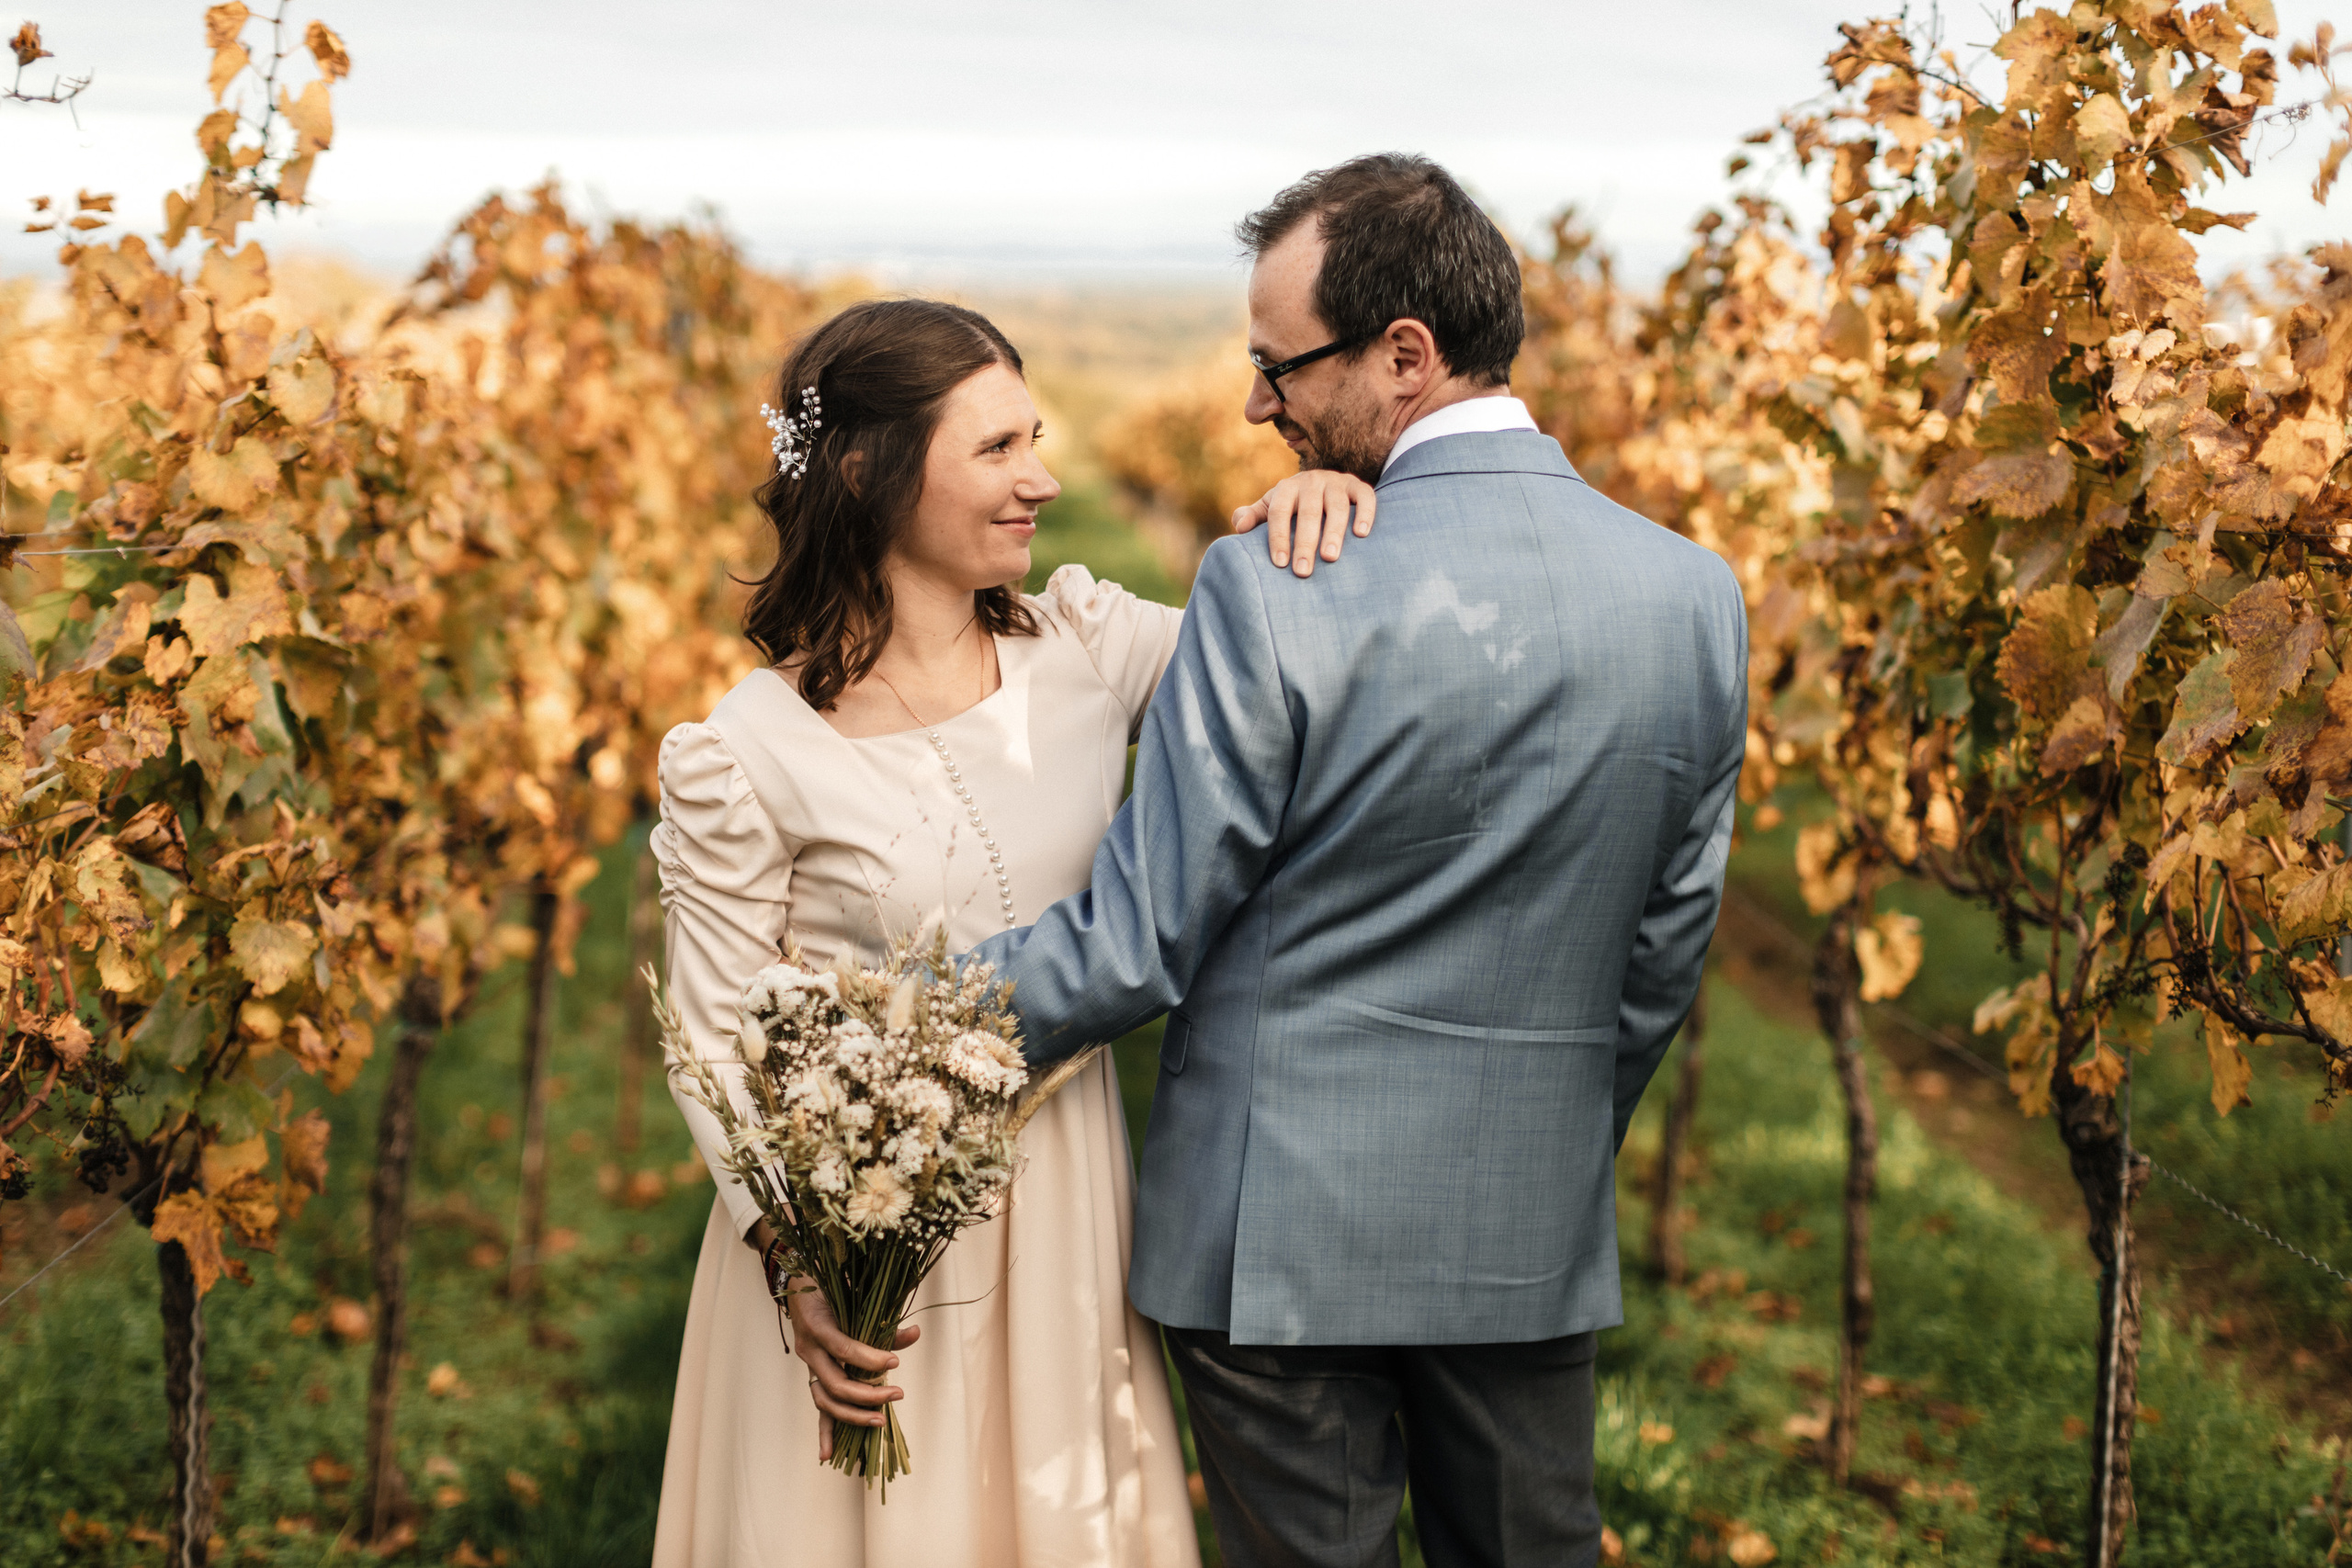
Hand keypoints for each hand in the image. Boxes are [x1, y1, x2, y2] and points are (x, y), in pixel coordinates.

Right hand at [784, 1275, 919, 1460]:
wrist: (800, 1287)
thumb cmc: (833, 1289)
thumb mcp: (856, 1298)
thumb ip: (884, 1322)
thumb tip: (915, 1334)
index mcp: (818, 1327)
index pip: (844, 1350)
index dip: (869, 1359)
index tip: (894, 1363)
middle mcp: (809, 1351)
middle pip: (836, 1383)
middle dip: (868, 1394)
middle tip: (897, 1395)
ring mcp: (809, 1367)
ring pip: (826, 1401)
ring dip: (852, 1416)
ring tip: (879, 1422)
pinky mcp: (814, 1377)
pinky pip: (819, 1409)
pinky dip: (824, 1433)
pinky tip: (826, 1455)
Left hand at [1233, 470, 1378, 577]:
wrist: (1326, 484)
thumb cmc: (1294, 505)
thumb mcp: (1272, 507)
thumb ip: (1254, 516)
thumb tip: (1240, 527)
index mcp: (1287, 488)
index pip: (1279, 512)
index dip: (1278, 537)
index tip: (1280, 563)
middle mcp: (1312, 482)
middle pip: (1308, 512)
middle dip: (1304, 543)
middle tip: (1302, 571)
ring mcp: (1337, 482)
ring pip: (1336, 507)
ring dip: (1333, 532)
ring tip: (1329, 558)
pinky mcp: (1359, 486)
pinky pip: (1364, 498)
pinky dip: (1364, 514)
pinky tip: (1361, 535)